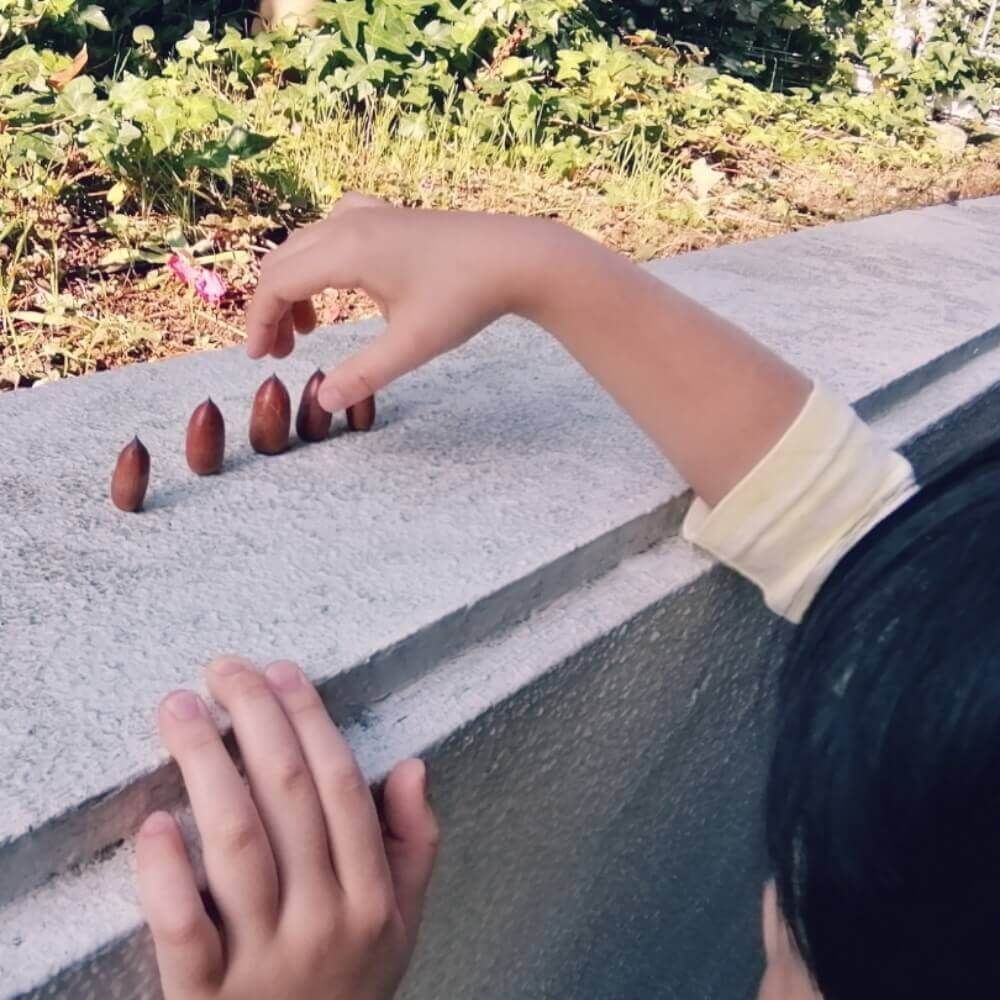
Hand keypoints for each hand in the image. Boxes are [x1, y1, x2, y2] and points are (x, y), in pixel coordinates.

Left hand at [136, 658, 437, 999]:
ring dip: (206, 766)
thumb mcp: (403, 923)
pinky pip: (184, 929)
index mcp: (372, 897)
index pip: (342, 786)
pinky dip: (166, 875)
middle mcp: (324, 920)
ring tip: (181, 710)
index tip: (281, 672)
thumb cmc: (351, 987)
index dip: (309, 720)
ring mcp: (266, 961)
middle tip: (224, 669)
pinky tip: (154, 824)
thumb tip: (412, 767)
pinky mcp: (205, 998)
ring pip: (237, 845)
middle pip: (289, 798)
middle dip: (256, 719)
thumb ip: (415, 844)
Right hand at [245, 194, 557, 412]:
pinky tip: (339, 283)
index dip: (260, 323)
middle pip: (283, 262)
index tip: (259, 359)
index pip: (278, 284)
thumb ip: (365, 374)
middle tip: (279, 353)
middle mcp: (349, 222)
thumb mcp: (413, 344)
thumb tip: (323, 402)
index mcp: (347, 249)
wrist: (516, 257)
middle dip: (272, 308)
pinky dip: (319, 260)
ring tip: (307, 330)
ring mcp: (369, 213)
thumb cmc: (466, 297)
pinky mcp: (388, 216)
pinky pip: (333, 230)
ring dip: (295, 285)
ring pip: (306, 246)